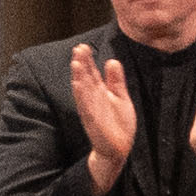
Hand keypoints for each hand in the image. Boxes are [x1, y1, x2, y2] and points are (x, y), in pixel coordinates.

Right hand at [61, 42, 139, 192]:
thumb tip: (112, 61)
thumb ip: (116, 81)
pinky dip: (82, 95)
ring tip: (75, 63)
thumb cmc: (118, 124)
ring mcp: (92, 110)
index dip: (87, 61)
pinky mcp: (93, 121)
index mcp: (100, 93)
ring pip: (83, 91)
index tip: (83, 46)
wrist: (119, 149)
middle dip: (81, 64)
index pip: (91, 73)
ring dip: (78, 77)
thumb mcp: (121, 98)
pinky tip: (78, 85)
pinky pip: (86, 106)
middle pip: (86, 79)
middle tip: (78, 48)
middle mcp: (93, 100)